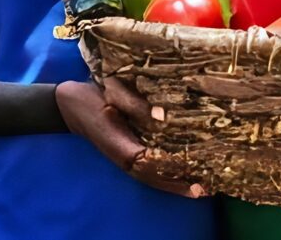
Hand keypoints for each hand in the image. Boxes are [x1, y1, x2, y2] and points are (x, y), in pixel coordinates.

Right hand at [55, 78, 204, 198]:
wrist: (71, 104)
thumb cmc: (92, 96)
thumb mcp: (111, 93)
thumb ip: (136, 106)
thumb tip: (164, 116)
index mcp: (121, 146)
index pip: (151, 164)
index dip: (172, 171)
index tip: (195, 175)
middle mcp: (125, 158)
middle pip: (156, 178)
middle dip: (181, 184)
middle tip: (209, 187)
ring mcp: (126, 159)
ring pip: (154, 178)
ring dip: (177, 184)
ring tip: (204, 187)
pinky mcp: (129, 154)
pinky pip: (150, 169)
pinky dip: (168, 176)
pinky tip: (185, 175)